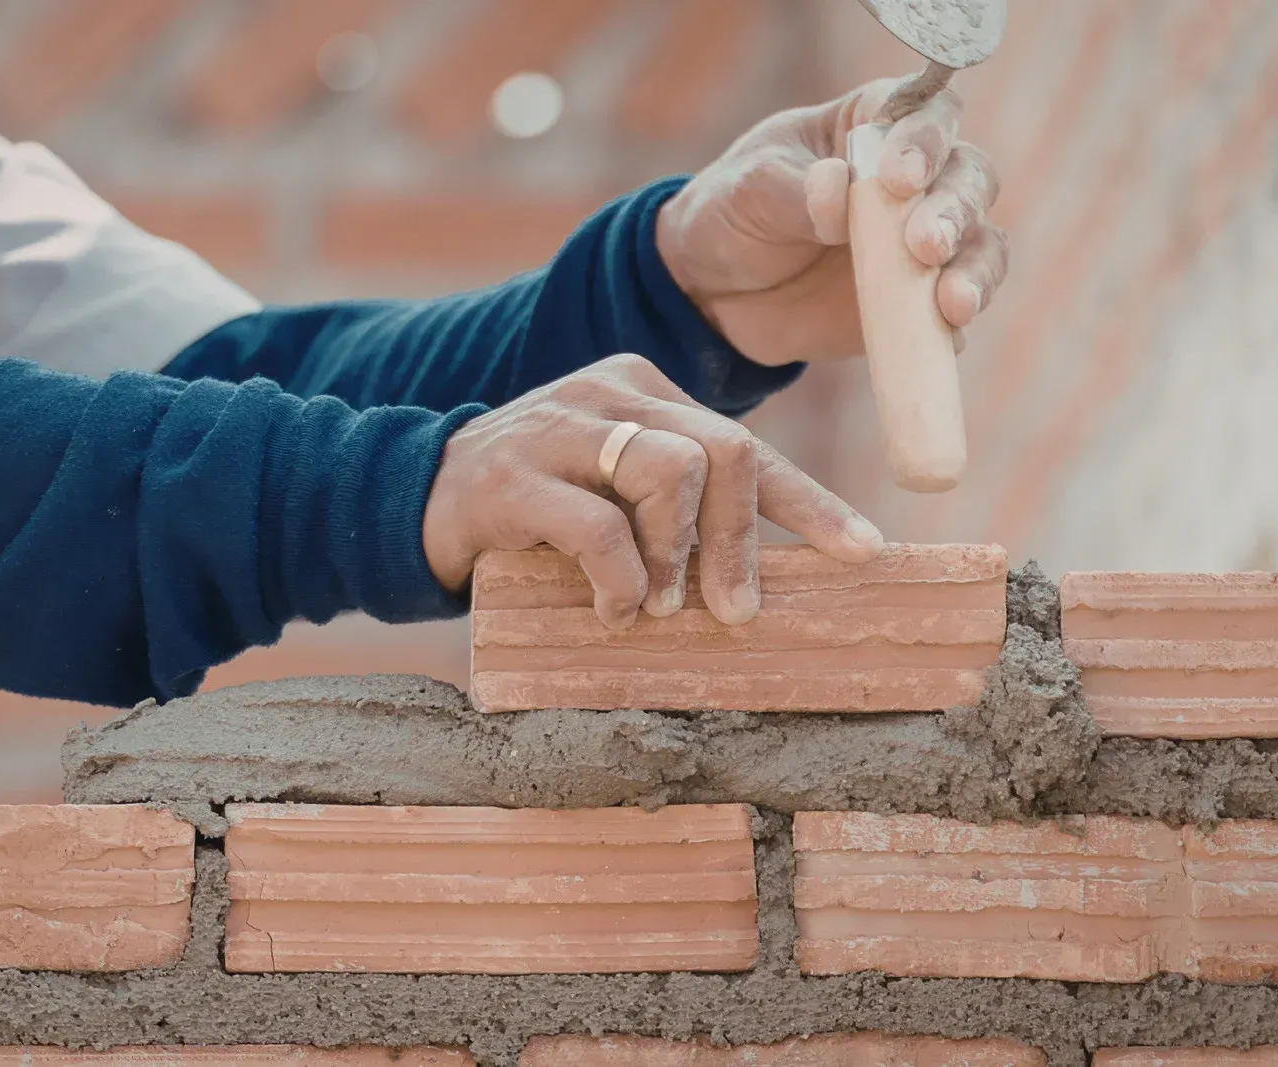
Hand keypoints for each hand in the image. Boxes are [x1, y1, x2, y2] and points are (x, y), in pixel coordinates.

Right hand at [422, 354, 884, 627]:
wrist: (413, 501)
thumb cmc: (536, 512)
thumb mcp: (614, 496)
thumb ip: (676, 515)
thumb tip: (754, 585)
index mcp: (645, 391)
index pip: (746, 444)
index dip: (811, 504)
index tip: (865, 552)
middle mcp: (610, 394)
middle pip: (723, 450)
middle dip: (741, 541)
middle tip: (734, 611)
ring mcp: (559, 426)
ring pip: (670, 474)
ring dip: (677, 558)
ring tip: (657, 607)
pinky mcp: (513, 476)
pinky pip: (597, 528)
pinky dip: (620, 580)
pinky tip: (611, 608)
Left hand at [656, 78, 1007, 366]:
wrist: (716, 294)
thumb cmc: (735, 214)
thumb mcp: (750, 189)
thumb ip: (795, 189)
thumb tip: (836, 192)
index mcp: (873, 127)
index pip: (925, 115)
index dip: (925, 141)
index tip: (898, 179)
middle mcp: (916, 179)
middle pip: (969, 179)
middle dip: (954, 211)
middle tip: (924, 244)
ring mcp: (923, 243)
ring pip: (980, 244)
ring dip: (975, 270)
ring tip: (952, 302)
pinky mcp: (921, 302)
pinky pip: (956, 312)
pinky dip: (957, 324)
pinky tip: (945, 335)